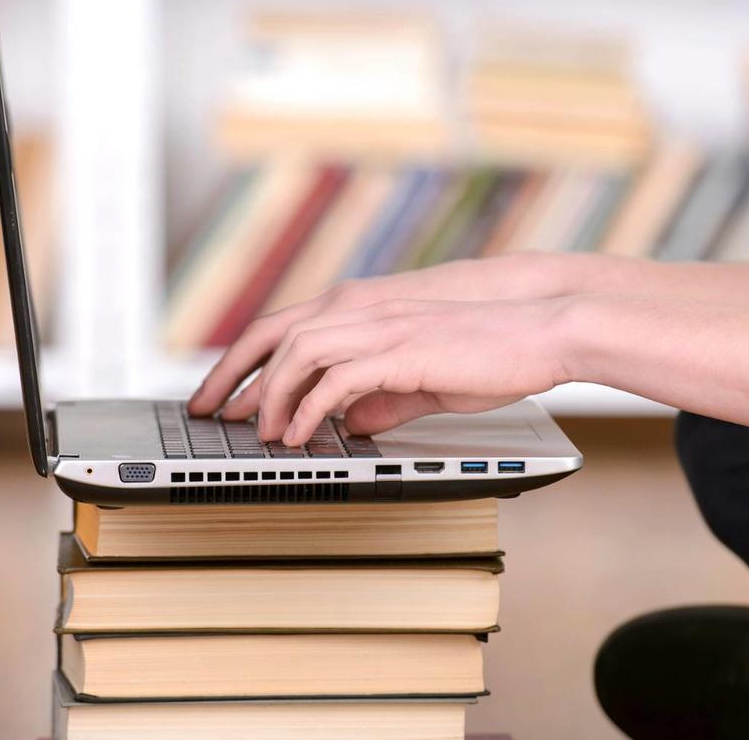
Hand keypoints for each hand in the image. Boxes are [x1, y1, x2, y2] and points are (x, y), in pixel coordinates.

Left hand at [188, 252, 582, 417]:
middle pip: (271, 333)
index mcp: (364, 310)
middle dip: (230, 373)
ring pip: (295, 353)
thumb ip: (383, 399)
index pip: (284, 328)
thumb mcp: (424, 380)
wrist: (542, 330)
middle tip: (206, 412)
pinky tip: (297, 437)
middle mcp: (361, 310)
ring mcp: (378, 327)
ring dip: (268, 396)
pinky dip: (307, 410)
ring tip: (256, 434)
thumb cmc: (494, 353)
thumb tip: (350, 425)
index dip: (244, 361)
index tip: (220, 394)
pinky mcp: (397, 351)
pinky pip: (333, 381)